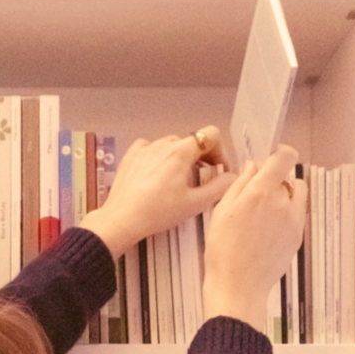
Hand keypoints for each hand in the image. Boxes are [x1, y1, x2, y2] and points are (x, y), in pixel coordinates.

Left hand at [79, 125, 236, 257]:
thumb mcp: (194, 203)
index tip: (217, 168)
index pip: (210, 134)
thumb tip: (232, 176)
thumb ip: (219, 187)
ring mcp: (144, 148)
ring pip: (170, 144)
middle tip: (201, 177)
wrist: (122, 219)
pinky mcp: (130, 155)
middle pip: (191, 141)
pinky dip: (158, 156)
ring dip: (180, 157)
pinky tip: (157, 172)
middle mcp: (163, 144)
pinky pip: (150, 148)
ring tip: (178, 178)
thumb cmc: (158, 212)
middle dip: (201, 156)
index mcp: (181, 151)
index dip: (219, 150)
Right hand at [202, 145, 307, 332]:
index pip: (284, 158)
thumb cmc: (223, 251)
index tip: (271, 157)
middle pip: (287, 177)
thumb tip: (251, 167)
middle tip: (254, 194)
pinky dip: (286, 213)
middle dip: (273, 180)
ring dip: (284, 195)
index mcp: (260, 193)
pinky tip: (265, 229)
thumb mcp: (220, 212)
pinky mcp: (298, 235)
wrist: (238, 285)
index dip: (280, 153)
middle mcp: (282, 203)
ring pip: (295, 194)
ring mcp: (293, 220)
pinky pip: (296, 213)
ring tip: (263, 212)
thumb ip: (238, 185)